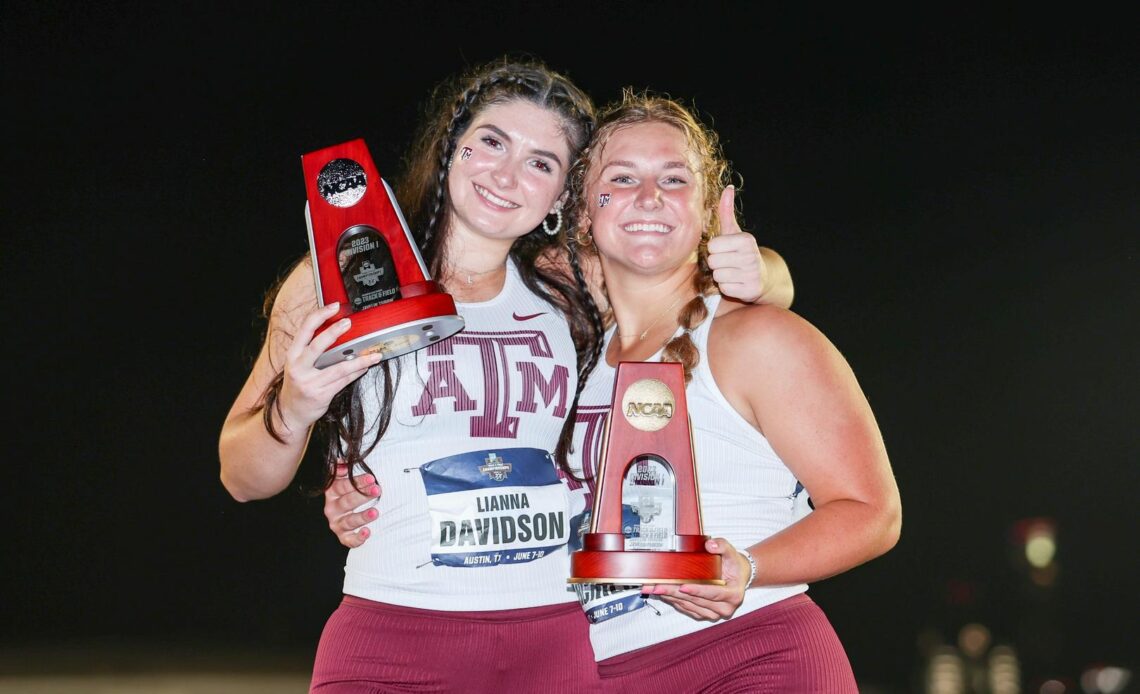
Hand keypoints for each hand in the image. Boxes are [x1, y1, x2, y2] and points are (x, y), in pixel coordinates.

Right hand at [278, 302, 382, 430]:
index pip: (305, 330)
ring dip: (360, 360)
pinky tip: (365, 367)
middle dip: (334, 332)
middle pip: (317, 345)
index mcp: (293, 355)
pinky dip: (356, 373)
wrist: (291, 412)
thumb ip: (311, 350)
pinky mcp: (321, 394)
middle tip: (349, 323)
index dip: (320, 315)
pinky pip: (343, 381)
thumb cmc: (298, 384)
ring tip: (374, 354)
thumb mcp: (298, 364)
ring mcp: (310, 382)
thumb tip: (335, 331)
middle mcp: (299, 368)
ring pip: (339, 368)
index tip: (334, 307)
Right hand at [324, 463, 380, 547]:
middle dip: (363, 495)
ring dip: (363, 516)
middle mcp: (332, 508)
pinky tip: (367, 532)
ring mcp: (337, 523)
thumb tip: (342, 462)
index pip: (342, 486)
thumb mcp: (341, 477)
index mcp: (331, 492)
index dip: (356, 482)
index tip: (371, 478)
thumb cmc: (347, 491)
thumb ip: (340, 468)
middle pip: (347, 502)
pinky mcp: (343, 536)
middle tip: (377, 490)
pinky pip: (349, 540)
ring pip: (349, 521)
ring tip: (375, 512)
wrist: (343, 512)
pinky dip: (358, 538)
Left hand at [640, 537, 751, 621]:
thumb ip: (721, 546)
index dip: (697, 590)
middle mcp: (725, 607)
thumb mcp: (731, 552)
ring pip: (689, 605)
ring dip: (671, 597)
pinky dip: (673, 600)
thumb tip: (710, 545)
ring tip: (655, 588)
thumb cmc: (733, 566)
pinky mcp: (704, 614)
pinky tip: (662, 593)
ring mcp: (714, 613)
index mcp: (733, 594)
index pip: (713, 593)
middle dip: (675, 592)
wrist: (737, 576)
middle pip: (696, 600)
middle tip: (657, 586)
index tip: (683, 586)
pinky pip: (687, 608)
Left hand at [706, 186, 765, 303]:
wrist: (763, 278)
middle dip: (717, 263)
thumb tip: (727, 187)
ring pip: (718, 276)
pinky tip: (736, 282)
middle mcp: (751, 256)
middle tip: (728, 263)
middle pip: (713, 262)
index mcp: (746, 240)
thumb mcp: (734, 232)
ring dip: (721, 276)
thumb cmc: (741, 252)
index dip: (715, 250)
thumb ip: (726, 211)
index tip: (725, 251)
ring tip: (732, 272)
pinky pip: (725, 288)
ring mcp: (752, 274)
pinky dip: (727, 287)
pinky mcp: (751, 290)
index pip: (712, 246)